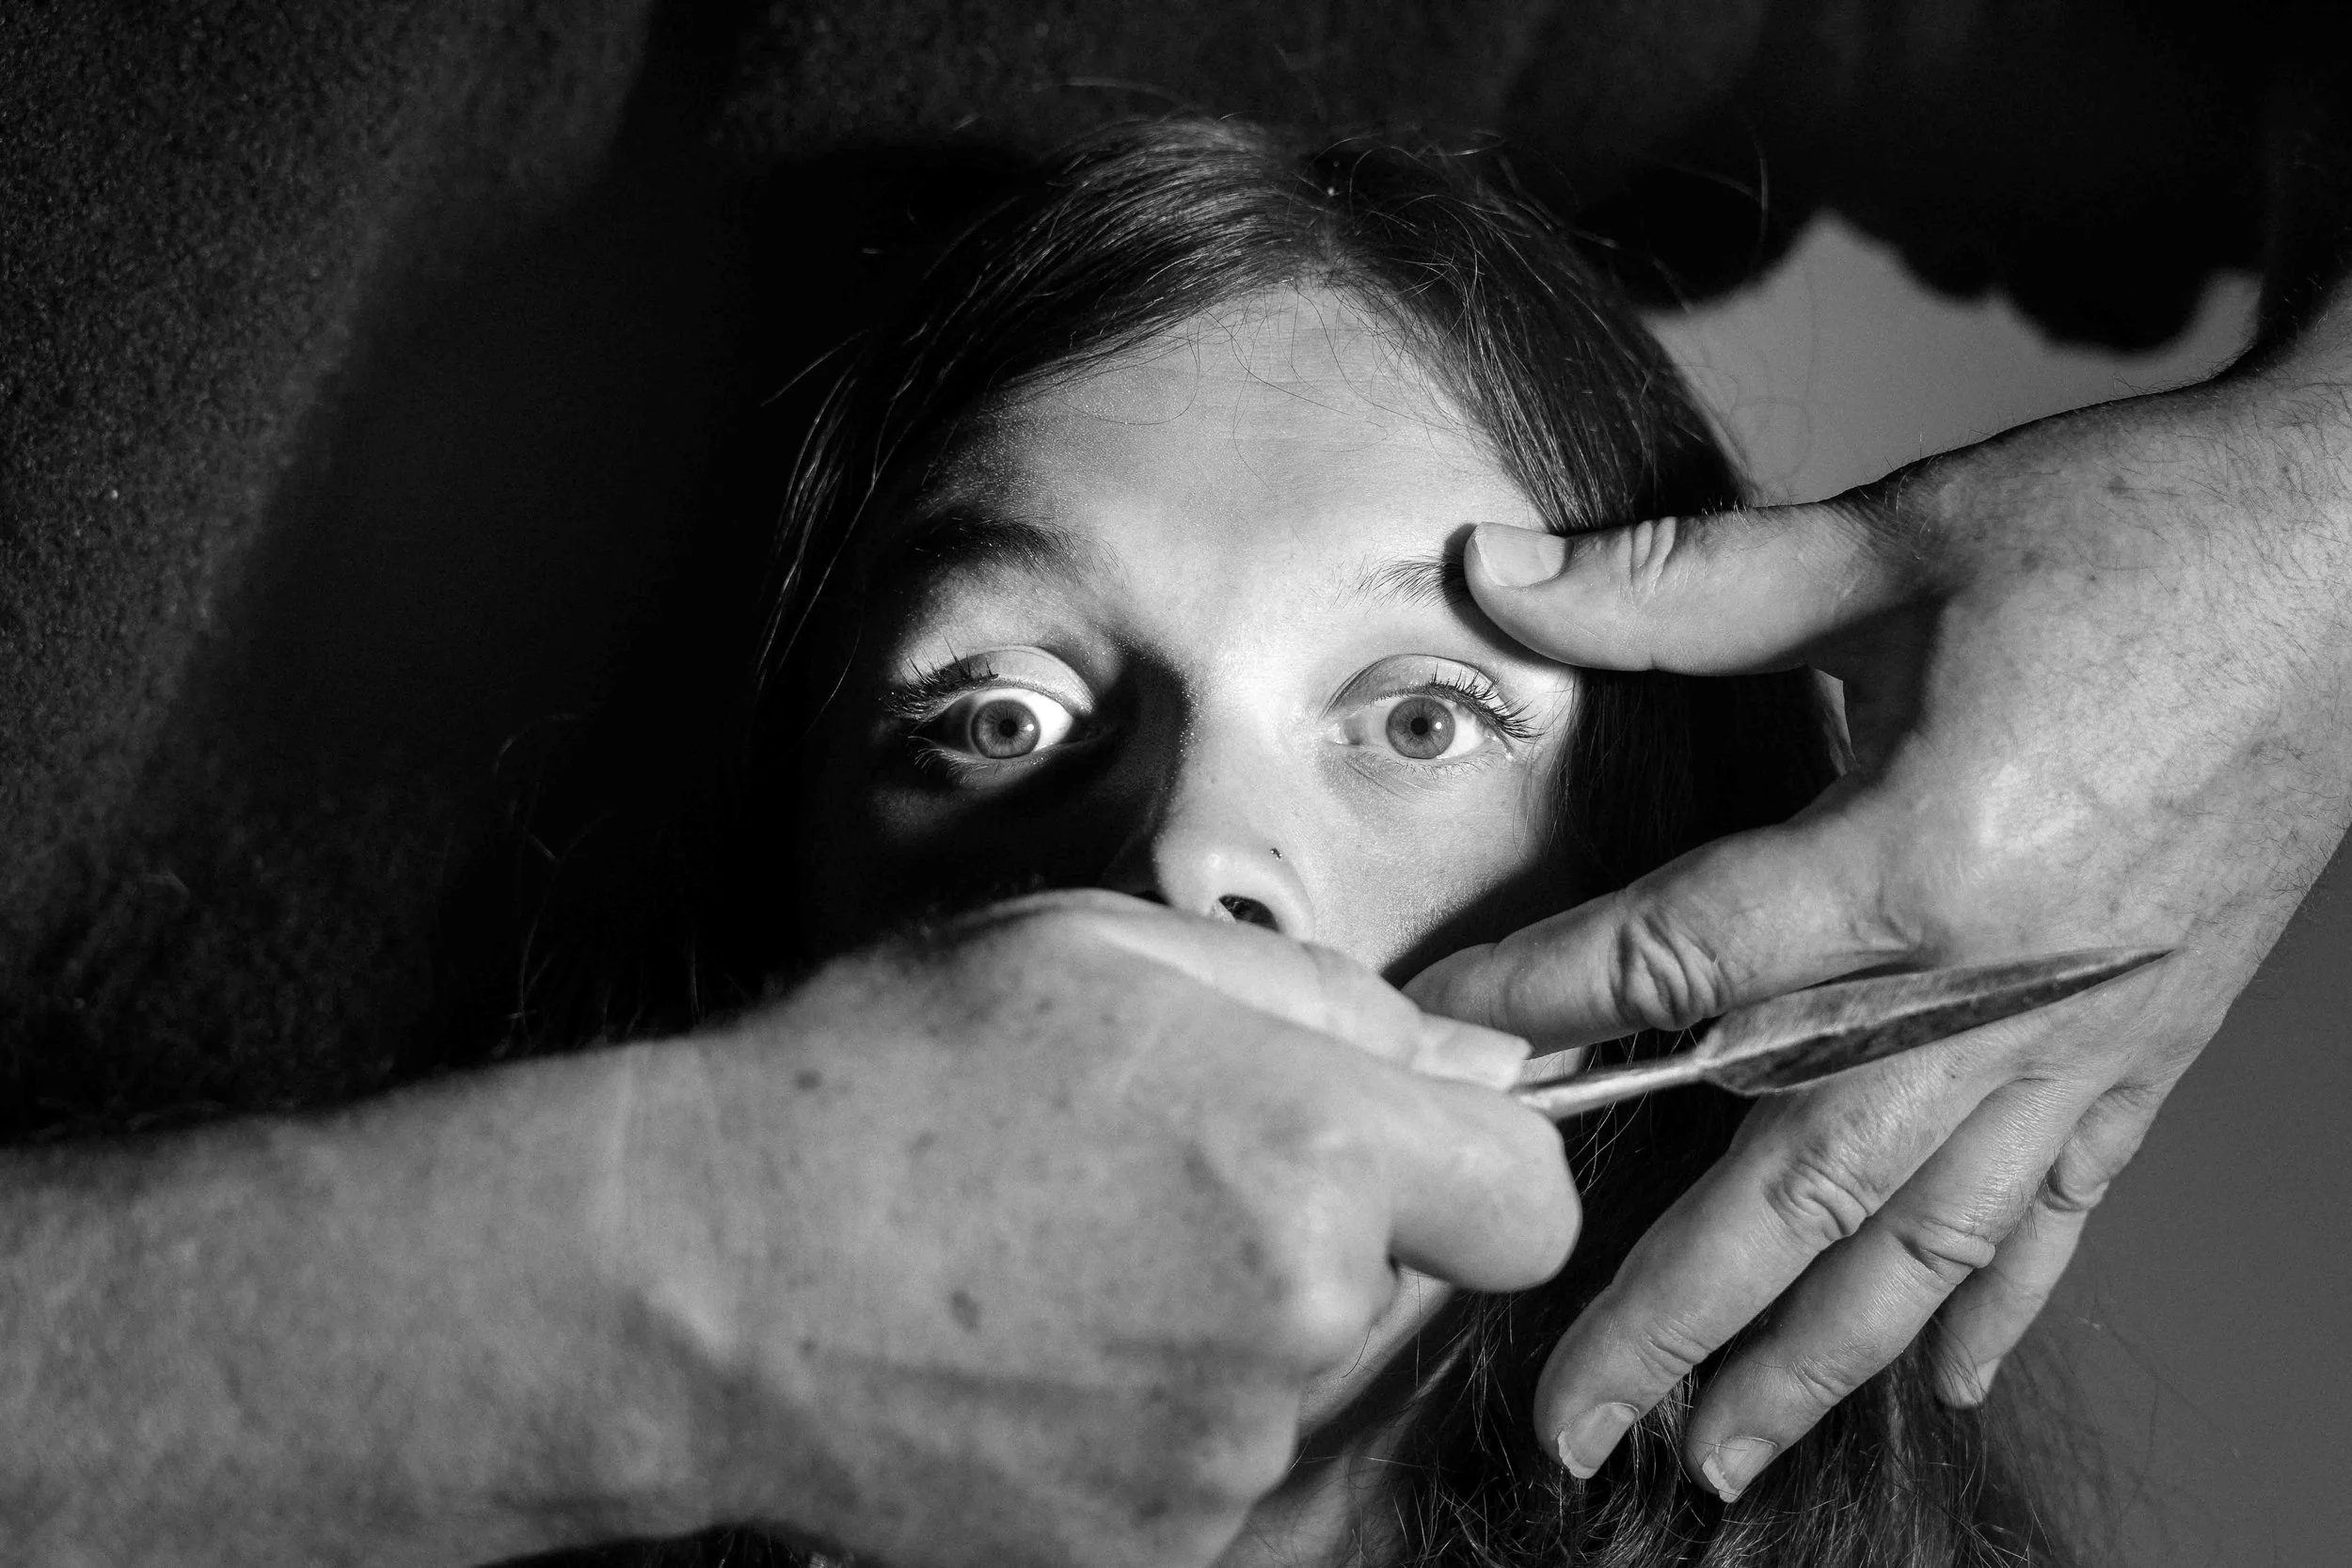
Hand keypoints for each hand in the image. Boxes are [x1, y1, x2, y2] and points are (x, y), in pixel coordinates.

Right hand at [598, 890, 1576, 1565]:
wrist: (701, 1274)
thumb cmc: (883, 1082)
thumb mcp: (1102, 949)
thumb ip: (1325, 1000)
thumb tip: (1468, 1058)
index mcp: (1312, 1151)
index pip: (1530, 1197)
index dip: (1471, 1161)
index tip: (1394, 1142)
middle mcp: (1297, 1320)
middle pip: (1404, 1285)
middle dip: (1329, 1227)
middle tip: (1167, 1173)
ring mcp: (1223, 1455)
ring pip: (1300, 1376)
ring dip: (1232, 1320)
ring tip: (1071, 1255)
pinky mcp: (1150, 1546)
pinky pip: (1214, 1467)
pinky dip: (1157, 1413)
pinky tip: (1038, 1346)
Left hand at [1407, 342, 2351, 1497]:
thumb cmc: (2140, 534)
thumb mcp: (1897, 538)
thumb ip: (1676, 584)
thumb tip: (1490, 571)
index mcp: (1923, 856)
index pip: (1679, 967)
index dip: (1540, 1010)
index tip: (1440, 1059)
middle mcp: (1999, 984)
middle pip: (1795, 1184)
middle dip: (1670, 1313)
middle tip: (1571, 1419)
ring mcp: (2082, 1033)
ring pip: (1924, 1239)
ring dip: (1814, 1358)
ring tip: (1717, 1454)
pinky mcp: (2147, 1041)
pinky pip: (2060, 1205)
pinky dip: (1997, 1300)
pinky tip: (1950, 1379)